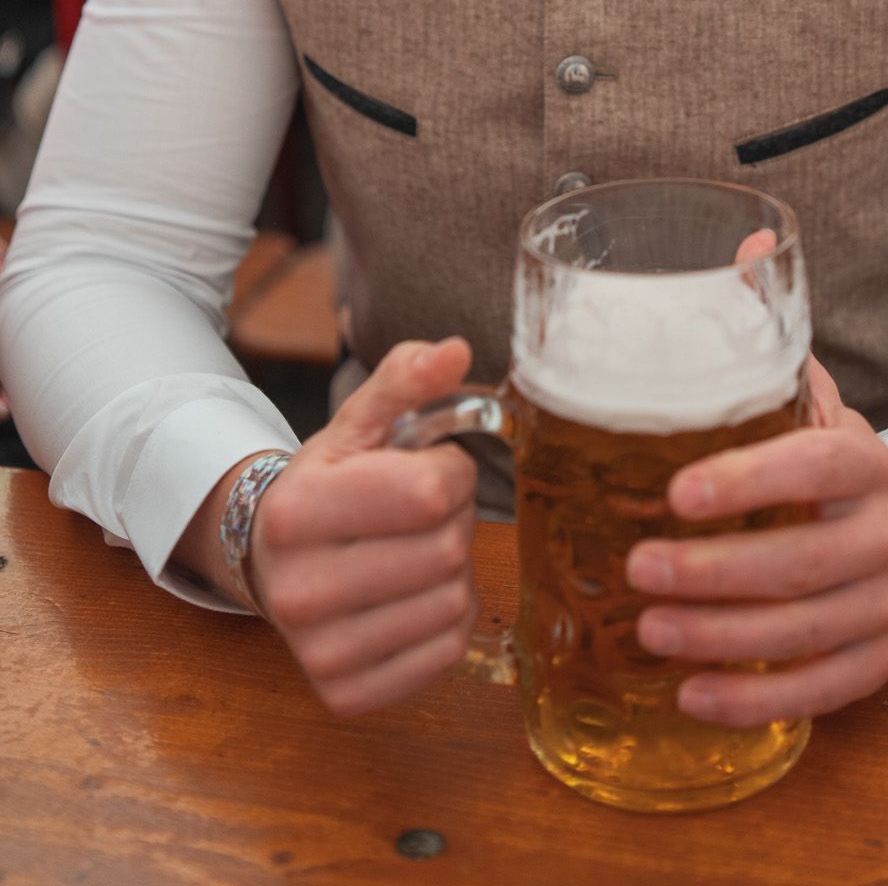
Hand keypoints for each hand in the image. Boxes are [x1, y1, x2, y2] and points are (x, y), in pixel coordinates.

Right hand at [249, 337, 478, 716]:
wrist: (273, 560)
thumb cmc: (329, 485)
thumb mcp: (360, 424)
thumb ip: (407, 380)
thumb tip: (457, 351)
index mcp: (297, 512)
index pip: (430, 492)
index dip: (450, 472)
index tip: (428, 469)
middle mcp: (298, 590)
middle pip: (446, 550)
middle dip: (453, 520)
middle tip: (422, 514)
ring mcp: (318, 652)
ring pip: (453, 602)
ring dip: (453, 570)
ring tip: (413, 551)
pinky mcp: (345, 694)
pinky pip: (446, 652)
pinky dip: (447, 619)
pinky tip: (412, 596)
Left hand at [627, 356, 887, 725]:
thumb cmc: (820, 462)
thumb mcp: (805, 396)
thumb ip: (768, 333)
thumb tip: (746, 248)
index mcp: (864, 460)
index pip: (815, 466)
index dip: (749, 479)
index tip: (677, 492)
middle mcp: (885, 532)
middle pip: (803, 561)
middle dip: (714, 572)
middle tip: (638, 568)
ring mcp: (886, 601)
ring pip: (807, 630)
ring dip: (722, 637)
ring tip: (650, 630)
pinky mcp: (878, 659)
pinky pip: (824, 690)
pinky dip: (756, 700)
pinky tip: (693, 695)